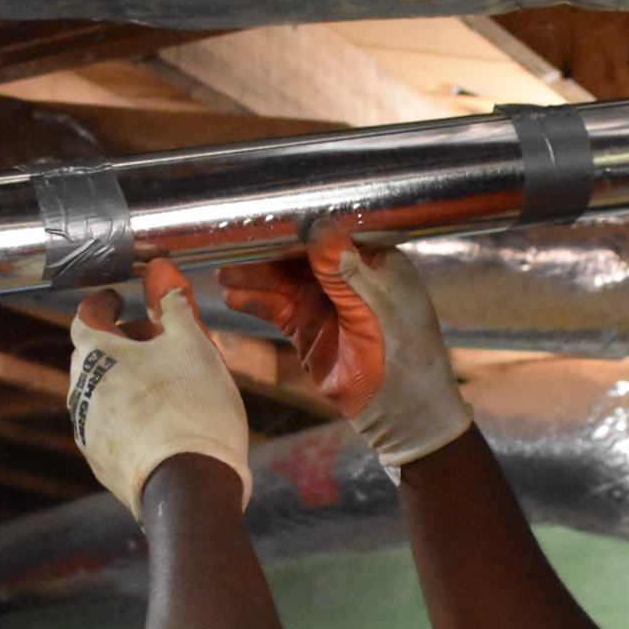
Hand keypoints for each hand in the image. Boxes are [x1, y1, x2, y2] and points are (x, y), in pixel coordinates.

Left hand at [69, 258, 251, 521]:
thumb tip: (163, 271)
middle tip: (152, 343)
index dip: (104, 303)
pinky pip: (111, 427)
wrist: (190, 487)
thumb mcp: (194, 346)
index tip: (118, 300)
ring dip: (124, 381)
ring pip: (100, 393)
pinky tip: (162, 423)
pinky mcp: (102, 463)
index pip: (87, 315)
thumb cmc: (193, 409)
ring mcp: (88, 431)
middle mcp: (80, 391)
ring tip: (163, 385)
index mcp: (96, 354)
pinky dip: (130, 416)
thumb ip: (175, 306)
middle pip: (91, 355)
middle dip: (118, 344)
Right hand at [218, 224, 471, 466]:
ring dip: (255, 276)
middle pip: (301, 254)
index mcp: (376, 262)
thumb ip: (345, 271)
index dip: (300, 223)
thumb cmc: (404, 356)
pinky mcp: (308, 328)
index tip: (267, 214)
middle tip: (232, 244)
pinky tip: (234, 298)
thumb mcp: (376, 308)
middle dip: (268, 250)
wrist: (401, 414)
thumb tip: (319, 228)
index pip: (333, 232)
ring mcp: (325, 303)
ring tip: (225, 274)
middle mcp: (348, 276)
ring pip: (284, 281)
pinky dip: (256, 302)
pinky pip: (277, 308)